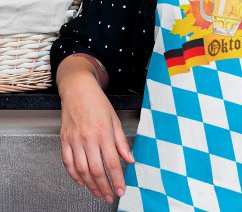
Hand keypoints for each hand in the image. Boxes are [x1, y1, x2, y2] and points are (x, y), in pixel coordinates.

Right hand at [57, 57, 134, 202]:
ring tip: (97, 193)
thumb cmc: (98, 103)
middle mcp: (89, 139)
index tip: (121, 190)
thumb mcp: (115, 120)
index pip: (113, 162)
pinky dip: (74, 176)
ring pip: (82, 170)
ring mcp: (75, 141)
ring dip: (90, 185)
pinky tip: (81, 181)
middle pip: (96, 170)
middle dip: (104, 187)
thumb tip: (130, 159)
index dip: (117, 179)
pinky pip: (68, 163)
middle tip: (109, 196)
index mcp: (104, 133)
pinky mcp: (64, 141)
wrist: (78, 90)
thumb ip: (122, 142)